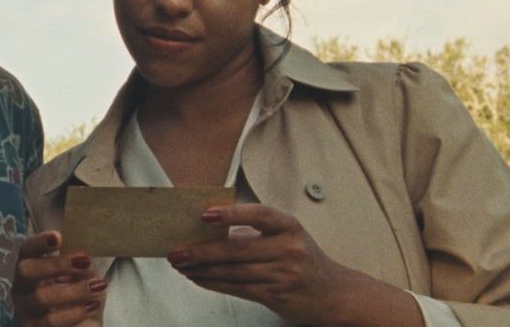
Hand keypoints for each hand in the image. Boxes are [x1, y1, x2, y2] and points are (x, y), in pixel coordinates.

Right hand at [12, 231, 105, 325]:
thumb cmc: (79, 297)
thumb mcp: (85, 277)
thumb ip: (82, 263)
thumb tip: (84, 253)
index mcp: (31, 268)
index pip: (27, 249)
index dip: (39, 242)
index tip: (59, 237)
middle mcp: (22, 289)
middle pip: (26, 270)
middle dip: (56, 264)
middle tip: (85, 261)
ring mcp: (25, 311)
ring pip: (40, 297)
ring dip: (73, 290)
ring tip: (97, 286)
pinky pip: (50, 321)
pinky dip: (74, 313)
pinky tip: (91, 306)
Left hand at [167, 204, 419, 324]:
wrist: (332, 293)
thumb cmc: (302, 258)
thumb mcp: (288, 235)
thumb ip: (256, 230)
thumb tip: (207, 227)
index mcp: (289, 226)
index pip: (259, 214)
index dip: (231, 214)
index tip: (204, 214)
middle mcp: (289, 248)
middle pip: (237, 248)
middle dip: (201, 250)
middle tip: (177, 250)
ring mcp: (284, 274)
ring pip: (233, 271)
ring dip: (202, 269)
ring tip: (181, 264)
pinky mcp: (277, 295)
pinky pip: (238, 288)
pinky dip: (213, 283)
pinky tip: (198, 278)